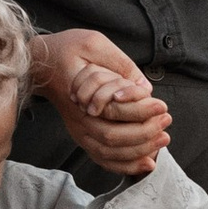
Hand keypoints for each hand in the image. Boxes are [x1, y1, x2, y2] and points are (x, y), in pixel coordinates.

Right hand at [30, 27, 171, 177]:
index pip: (114, 112)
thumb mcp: (93, 42)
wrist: (41, 62)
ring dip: (139, 150)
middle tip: (166, 121)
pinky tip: (147, 163)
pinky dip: (125, 165)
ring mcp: (79, 131)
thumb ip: (119, 63)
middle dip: (145, 133)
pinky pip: (103, 159)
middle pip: (113, 138)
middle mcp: (78, 119)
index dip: (141, 111)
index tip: (162, 106)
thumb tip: (144, 87)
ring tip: (162, 138)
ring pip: (109, 152)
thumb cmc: (68, 49)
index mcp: (80, 95)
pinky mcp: (82, 136)